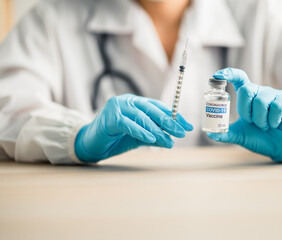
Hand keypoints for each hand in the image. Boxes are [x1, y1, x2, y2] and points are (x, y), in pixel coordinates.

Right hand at [75, 94, 192, 161]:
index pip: (159, 107)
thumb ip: (153, 135)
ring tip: (169, 141)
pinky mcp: (110, 118)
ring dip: (157, 130)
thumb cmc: (115, 139)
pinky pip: (129, 124)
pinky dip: (141, 131)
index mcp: (136, 103)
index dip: (174, 116)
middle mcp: (128, 101)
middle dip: (169, 122)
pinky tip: (152, 138)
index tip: (187, 126)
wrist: (91, 145)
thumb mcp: (138, 137)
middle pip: (153, 111)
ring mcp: (117, 107)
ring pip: (142, 118)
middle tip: (181, 133)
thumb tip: (171, 139)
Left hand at [208, 68, 281, 161]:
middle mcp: (261, 92)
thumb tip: (209, 133)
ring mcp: (276, 96)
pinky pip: (277, 106)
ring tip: (265, 126)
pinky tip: (276, 124)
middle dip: (245, 109)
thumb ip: (226, 133)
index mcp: (249, 97)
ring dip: (259, 119)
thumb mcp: (240, 135)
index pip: (239, 78)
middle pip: (246, 89)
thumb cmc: (261, 138)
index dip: (229, 74)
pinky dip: (273, 120)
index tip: (217, 76)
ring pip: (261, 100)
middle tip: (250, 122)